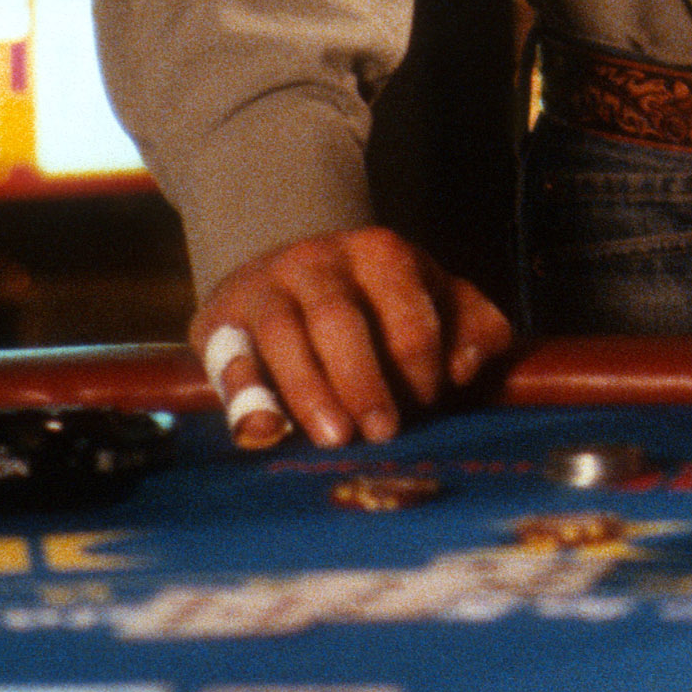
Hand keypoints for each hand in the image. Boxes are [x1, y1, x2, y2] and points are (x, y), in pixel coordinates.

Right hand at [193, 228, 513, 449]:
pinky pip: (229, 356)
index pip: (406, 308)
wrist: (288, 273)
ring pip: (282, 334)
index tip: (428, 404)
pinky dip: (244, 394)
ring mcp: (265, 287)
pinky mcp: (220, 321)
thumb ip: (471, 325)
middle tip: (382, 432)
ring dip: (309, 389)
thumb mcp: (433, 298)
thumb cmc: (378, 300)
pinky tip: (264, 431)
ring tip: (334, 438)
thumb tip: (465, 367)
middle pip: (338, 317)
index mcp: (381, 253)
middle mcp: (318, 261)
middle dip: (363, 378)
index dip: (420, 361)